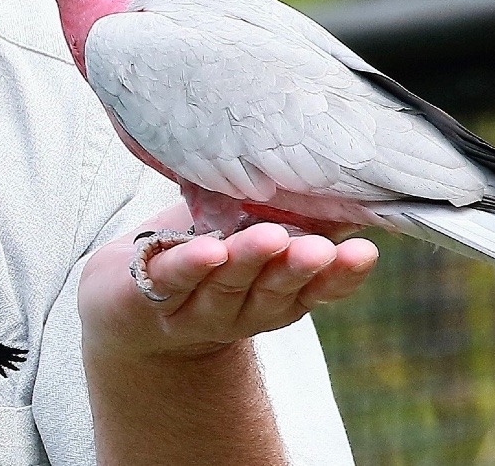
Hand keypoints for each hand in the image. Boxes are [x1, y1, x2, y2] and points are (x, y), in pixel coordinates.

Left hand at [78, 204, 377, 359]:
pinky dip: (190, 265)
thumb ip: (302, 218)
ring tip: (268, 238)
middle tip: (319, 249)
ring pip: (226, 285)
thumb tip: (360, 184)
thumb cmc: (210, 252)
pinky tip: (208, 250)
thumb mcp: (258, 230)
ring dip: (248, 262)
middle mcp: (242, 310)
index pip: (316, 289)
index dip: (341, 276)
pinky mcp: (150, 293)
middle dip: (297, 269)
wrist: (131, 299)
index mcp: (276, 296)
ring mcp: (196, 309)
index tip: (363, 253)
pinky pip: (171, 278)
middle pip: (274, 292)